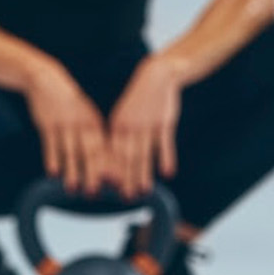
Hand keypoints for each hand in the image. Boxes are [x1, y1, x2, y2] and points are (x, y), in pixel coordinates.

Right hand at [23, 61, 115, 196]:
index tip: (118, 184)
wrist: (46, 79)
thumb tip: (104, 160)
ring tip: (73, 189)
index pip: (107, 148)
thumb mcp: (86, 114)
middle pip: (91, 153)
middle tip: (96, 192)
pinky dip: (52, 159)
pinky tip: (53, 173)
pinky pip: (51, 145)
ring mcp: (65, 124)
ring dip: (72, 171)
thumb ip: (95, 135)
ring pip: (70, 152)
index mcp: (96, 123)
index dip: (113, 167)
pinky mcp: (48, 124)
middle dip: (94, 174)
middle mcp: (83, 124)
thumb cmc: (68, 101)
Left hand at [106, 55, 181, 198]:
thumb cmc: (139, 101)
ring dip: (144, 173)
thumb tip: (114, 160)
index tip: (106, 188)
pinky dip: (166, 158)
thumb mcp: (123, 116)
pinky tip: (167, 173)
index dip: (109, 170)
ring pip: (144, 153)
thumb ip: (119, 137)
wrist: (157, 76)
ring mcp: (147, 125)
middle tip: (124, 198)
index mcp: (116, 125)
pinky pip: (164, 143)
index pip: (111, 152)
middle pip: (126, 157)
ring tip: (144, 191)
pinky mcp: (164, 122)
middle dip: (125, 178)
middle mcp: (129, 126)